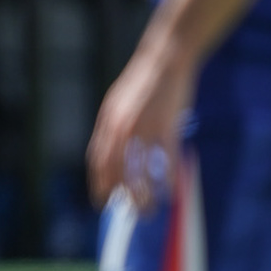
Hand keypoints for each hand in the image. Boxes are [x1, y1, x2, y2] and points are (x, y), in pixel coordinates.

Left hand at [87, 38, 194, 211]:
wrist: (165, 57)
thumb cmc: (144, 82)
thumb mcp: (119, 103)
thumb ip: (115, 125)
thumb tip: (113, 150)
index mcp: (108, 121)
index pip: (97, 159)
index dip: (99, 182)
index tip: (102, 200)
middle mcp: (120, 126)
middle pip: (113, 169)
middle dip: (117, 194)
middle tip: (126, 212)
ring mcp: (142, 126)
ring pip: (139, 170)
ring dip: (143, 194)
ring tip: (149, 211)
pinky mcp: (166, 124)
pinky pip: (166, 159)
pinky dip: (168, 178)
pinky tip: (173, 192)